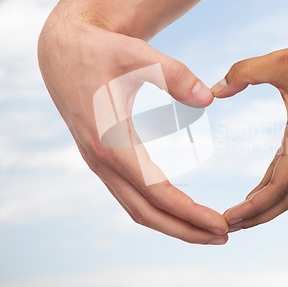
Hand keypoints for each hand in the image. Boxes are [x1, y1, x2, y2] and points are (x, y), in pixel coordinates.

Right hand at [38, 13, 228, 243]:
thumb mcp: (137, 54)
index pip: (156, 191)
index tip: (221, 224)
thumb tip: (209, 99)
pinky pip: (129, 194)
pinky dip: (156, 208)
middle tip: (224, 236)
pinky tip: (178, 207)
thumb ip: (174, 74)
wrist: (63, 49)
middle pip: (146, 212)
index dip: (190, 212)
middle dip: (185, 229)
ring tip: (207, 230)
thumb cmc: (102, 50)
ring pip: (136, 208)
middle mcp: (101, 160)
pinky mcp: (101, 158)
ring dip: (171, 224)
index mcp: (110, 141)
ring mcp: (98, 162)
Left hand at [211, 30, 287, 230]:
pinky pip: (286, 173)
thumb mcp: (278, 61)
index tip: (226, 219)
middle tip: (224, 228)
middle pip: (283, 199)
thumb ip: (243, 73)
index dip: (252, 208)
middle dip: (256, 217)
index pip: (277, 187)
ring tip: (235, 218)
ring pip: (286, 190)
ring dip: (262, 207)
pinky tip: (253, 194)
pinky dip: (268, 189)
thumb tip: (213, 91)